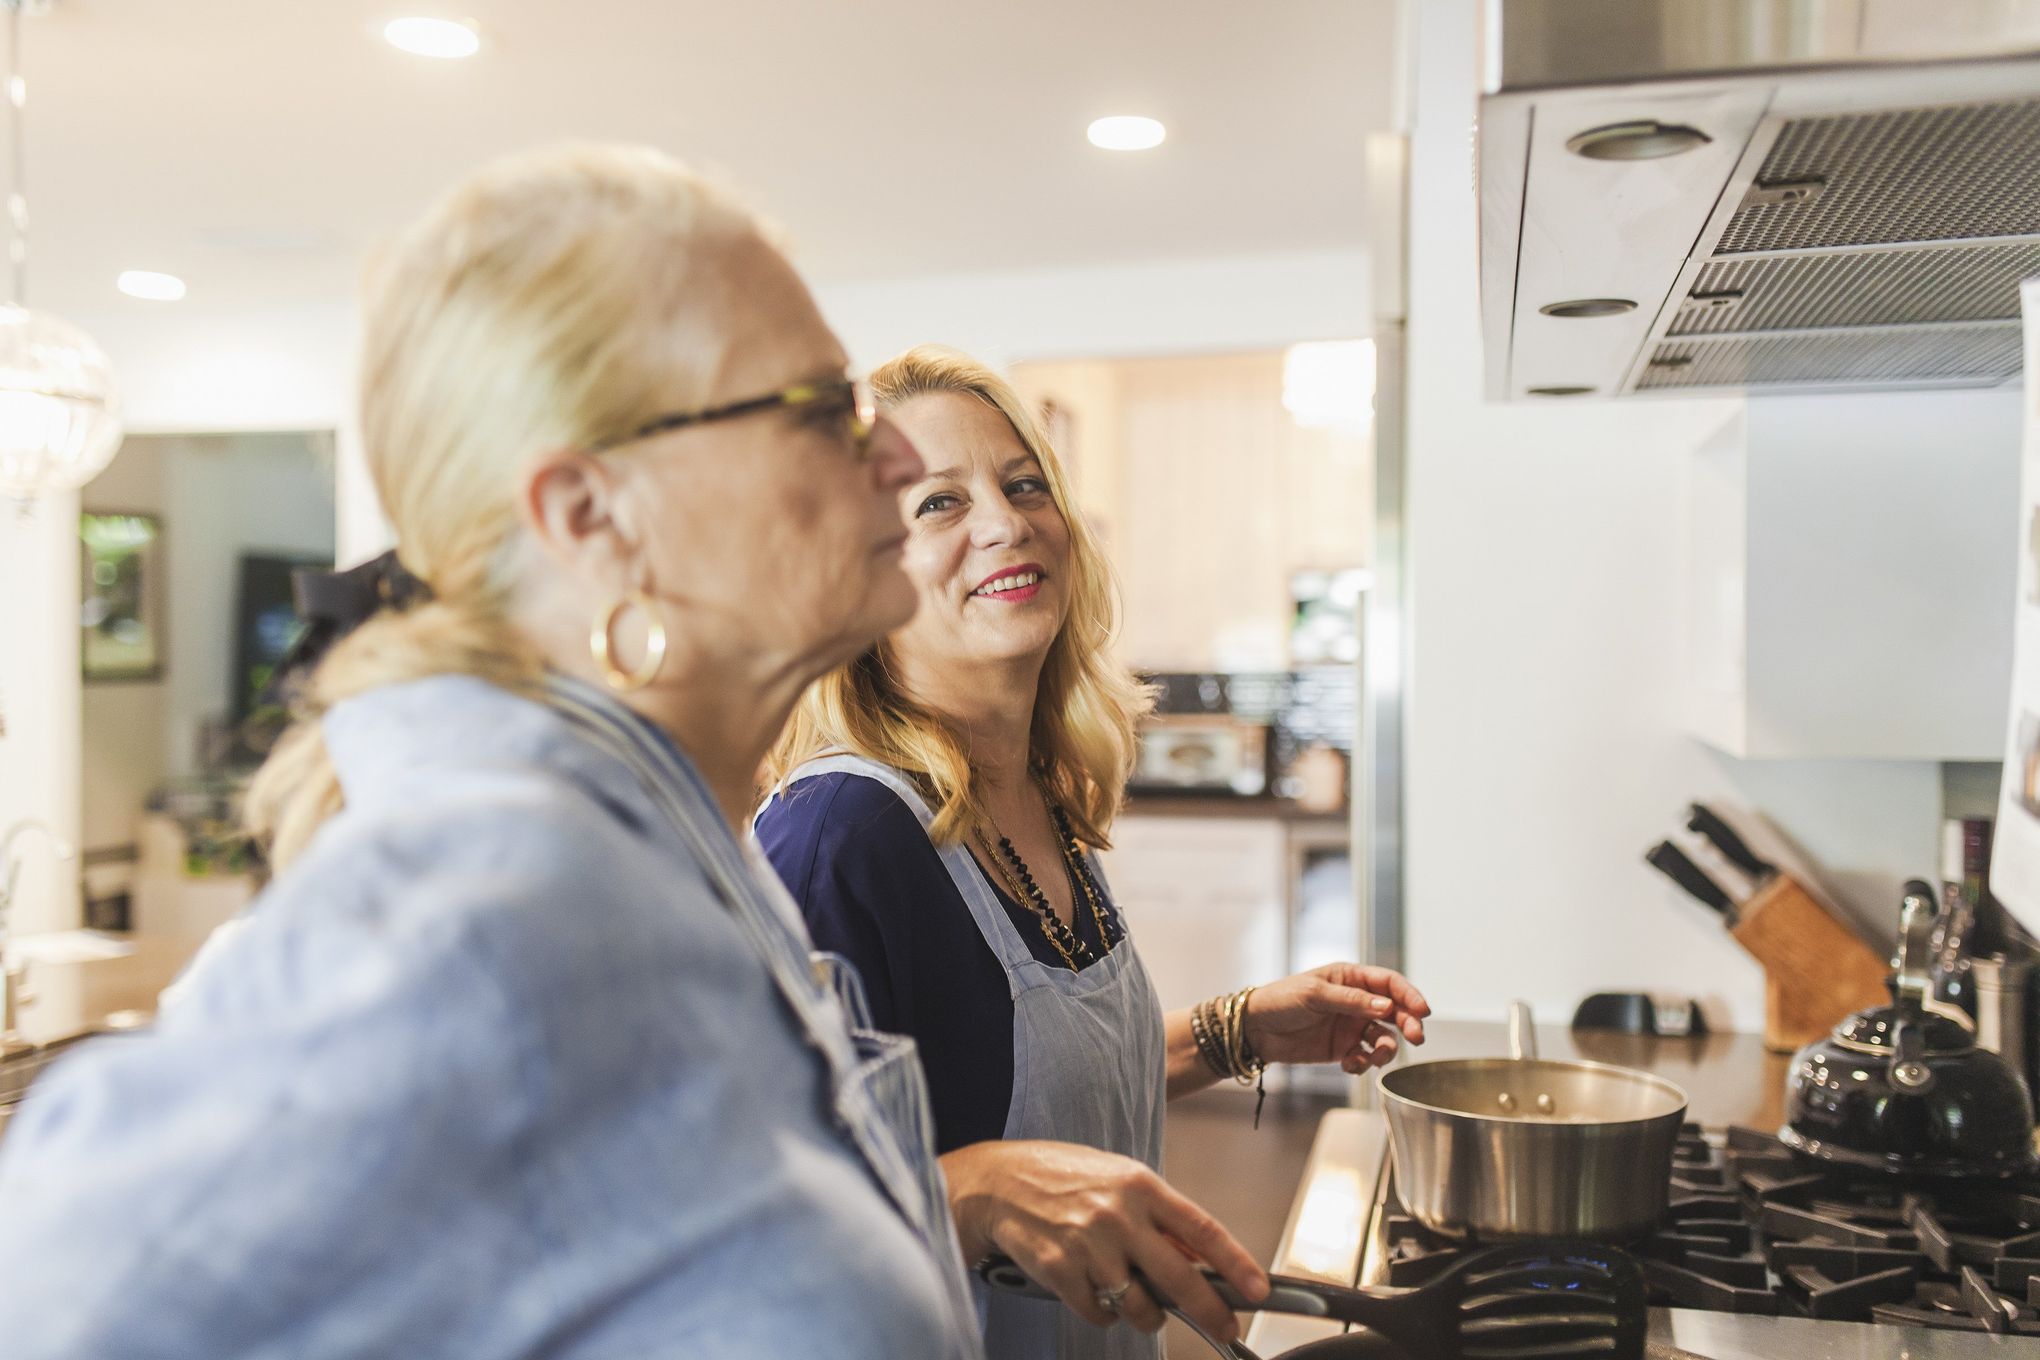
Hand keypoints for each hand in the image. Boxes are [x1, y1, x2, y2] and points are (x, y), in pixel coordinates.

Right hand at [942, 1139, 1269, 1342]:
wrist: (997, 1182)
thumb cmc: (1060, 1176)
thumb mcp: (1117, 1179)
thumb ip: (1156, 1217)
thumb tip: (1194, 1260)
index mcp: (1141, 1185)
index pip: (1202, 1229)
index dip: (1235, 1262)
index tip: (1257, 1288)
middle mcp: (1119, 1215)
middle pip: (1179, 1278)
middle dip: (1210, 1311)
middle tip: (1224, 1326)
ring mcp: (1089, 1245)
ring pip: (1139, 1306)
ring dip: (1144, 1313)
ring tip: (1131, 1295)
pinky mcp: (1061, 1271)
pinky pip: (1099, 1314)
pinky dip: (1102, 1312)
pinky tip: (1091, 1289)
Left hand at [1243, 963, 1428, 1073]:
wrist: (1255, 1030)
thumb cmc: (1280, 1000)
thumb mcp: (1314, 995)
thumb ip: (1352, 1001)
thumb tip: (1387, 1006)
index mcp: (1350, 978)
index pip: (1389, 983)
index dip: (1410, 995)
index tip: (1423, 1011)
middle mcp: (1356, 1001)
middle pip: (1395, 1011)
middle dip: (1408, 1024)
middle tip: (1416, 1038)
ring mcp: (1351, 1025)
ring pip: (1384, 1038)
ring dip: (1386, 1049)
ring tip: (1375, 1058)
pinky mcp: (1343, 1048)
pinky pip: (1365, 1057)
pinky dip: (1363, 1063)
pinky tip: (1351, 1064)